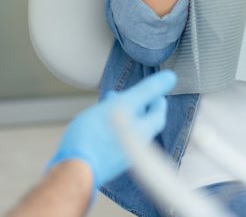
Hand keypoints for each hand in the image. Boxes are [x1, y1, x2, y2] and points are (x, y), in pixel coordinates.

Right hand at [48, 70, 176, 191]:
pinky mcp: (104, 159)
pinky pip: (112, 138)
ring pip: (126, 129)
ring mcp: (119, 154)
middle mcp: (134, 146)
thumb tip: (171, 77)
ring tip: (112, 99)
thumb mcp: (123, 105)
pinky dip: (110, 124)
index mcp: (142, 133)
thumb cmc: (97, 136)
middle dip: (139, 106)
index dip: (158, 101)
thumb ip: (147, 91)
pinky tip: (98, 119)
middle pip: (142, 124)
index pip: (158, 116)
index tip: (157, 92)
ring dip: (122, 113)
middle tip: (136, 95)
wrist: (74, 168)